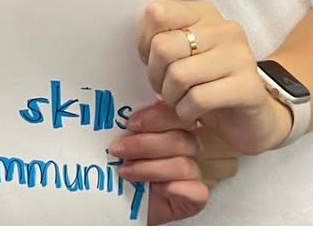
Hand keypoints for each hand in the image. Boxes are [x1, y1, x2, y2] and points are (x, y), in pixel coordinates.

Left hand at [110, 99, 208, 223]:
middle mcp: (186, 146)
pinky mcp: (195, 197)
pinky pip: (196, 191)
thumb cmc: (120, 167)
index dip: (155, 117)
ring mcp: (193, 172)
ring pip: (183, 165)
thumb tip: (116, 109)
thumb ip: (126, 126)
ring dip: (148, 168)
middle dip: (143, 144)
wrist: (120, 203)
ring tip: (123, 171)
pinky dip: (176, 189)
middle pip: (179, 138)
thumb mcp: (120, 142)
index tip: (129, 123)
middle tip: (116, 149)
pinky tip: (157, 190)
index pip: (175, 113)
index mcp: (172, 125)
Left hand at [138, 0, 291, 155]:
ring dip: (170, 96)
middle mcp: (225, 29)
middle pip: (164, 46)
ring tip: (179, 101)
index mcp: (203, 14)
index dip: (143, 42)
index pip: (157, 13)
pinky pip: (198, 98)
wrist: (253, 118)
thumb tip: (123, 50)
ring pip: (179, 74)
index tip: (149, 61)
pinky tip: (192, 113)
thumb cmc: (208, 85)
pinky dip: (186, 111)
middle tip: (163, 89)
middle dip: (155, 75)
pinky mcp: (249, 86)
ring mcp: (240, 56)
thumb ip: (157, 45)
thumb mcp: (181, 58)